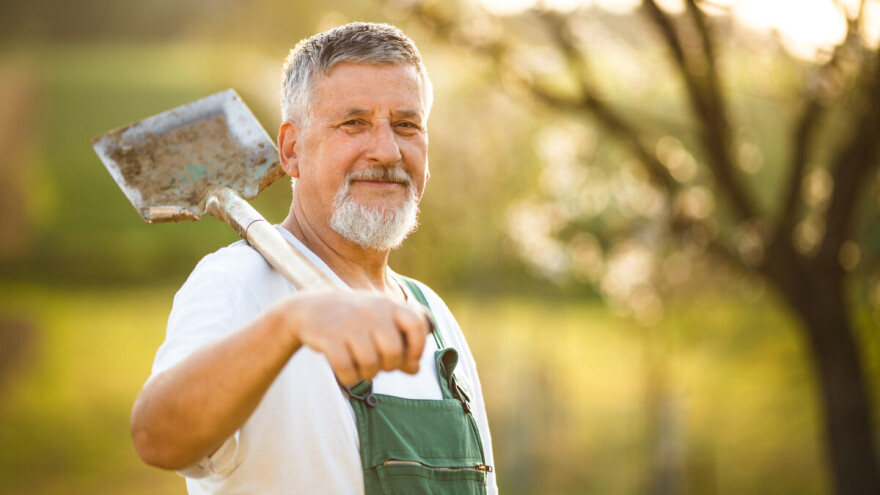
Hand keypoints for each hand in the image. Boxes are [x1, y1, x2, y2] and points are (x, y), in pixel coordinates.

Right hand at [279, 290, 429, 385]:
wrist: (309, 309)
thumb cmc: (354, 321)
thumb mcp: (379, 324)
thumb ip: (400, 345)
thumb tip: (415, 369)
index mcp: (388, 305)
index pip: (417, 324)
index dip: (418, 347)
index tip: (409, 359)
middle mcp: (371, 311)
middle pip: (393, 352)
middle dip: (389, 366)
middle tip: (378, 364)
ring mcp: (349, 323)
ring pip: (370, 363)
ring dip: (368, 373)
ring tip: (361, 367)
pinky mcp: (329, 337)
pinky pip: (347, 369)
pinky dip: (349, 378)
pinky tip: (347, 372)